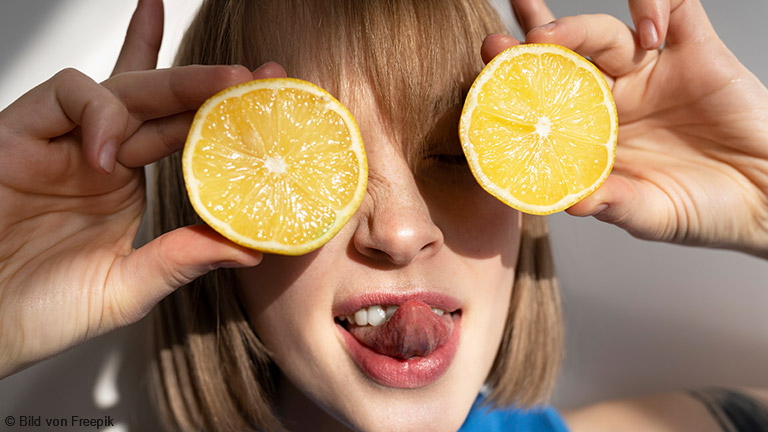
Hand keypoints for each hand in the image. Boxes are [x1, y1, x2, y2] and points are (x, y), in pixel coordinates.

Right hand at [0, 0, 284, 377]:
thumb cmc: (41, 312)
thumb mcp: (129, 287)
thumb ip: (182, 260)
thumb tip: (250, 248)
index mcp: (124, 184)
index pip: (174, 130)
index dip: (214, 110)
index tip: (262, 96)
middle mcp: (97, 156)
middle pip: (155, 100)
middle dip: (205, 81)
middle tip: (253, 74)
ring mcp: (60, 144)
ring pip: (119, 88)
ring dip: (170, 84)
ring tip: (215, 93)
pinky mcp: (17, 135)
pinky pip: (63, 96)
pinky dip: (96, 115)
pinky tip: (110, 153)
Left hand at [485, 0, 767, 257]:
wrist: (766, 201)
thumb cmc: (701, 211)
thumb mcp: (648, 213)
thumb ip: (611, 204)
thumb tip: (567, 202)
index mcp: (594, 132)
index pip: (547, 98)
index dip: (516, 85)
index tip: (484, 81)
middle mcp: (616, 96)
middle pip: (565, 56)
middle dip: (531, 44)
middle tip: (499, 41)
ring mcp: (652, 71)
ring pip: (606, 32)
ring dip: (575, 27)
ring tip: (549, 37)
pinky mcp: (696, 51)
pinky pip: (674, 7)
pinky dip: (654, 6)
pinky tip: (647, 34)